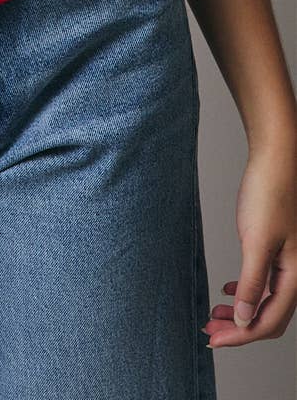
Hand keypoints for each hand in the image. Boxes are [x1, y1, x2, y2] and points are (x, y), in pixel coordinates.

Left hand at [204, 139, 295, 348]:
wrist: (276, 160)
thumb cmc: (269, 193)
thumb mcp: (256, 241)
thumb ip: (250, 282)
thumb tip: (243, 318)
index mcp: (294, 276)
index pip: (268, 322)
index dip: (240, 336)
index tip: (214, 339)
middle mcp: (295, 273)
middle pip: (268, 317)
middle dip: (239, 328)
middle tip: (210, 330)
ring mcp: (287, 262)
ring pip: (265, 301)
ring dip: (241, 311)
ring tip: (216, 313)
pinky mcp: (277, 250)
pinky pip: (264, 284)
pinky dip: (245, 292)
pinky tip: (228, 290)